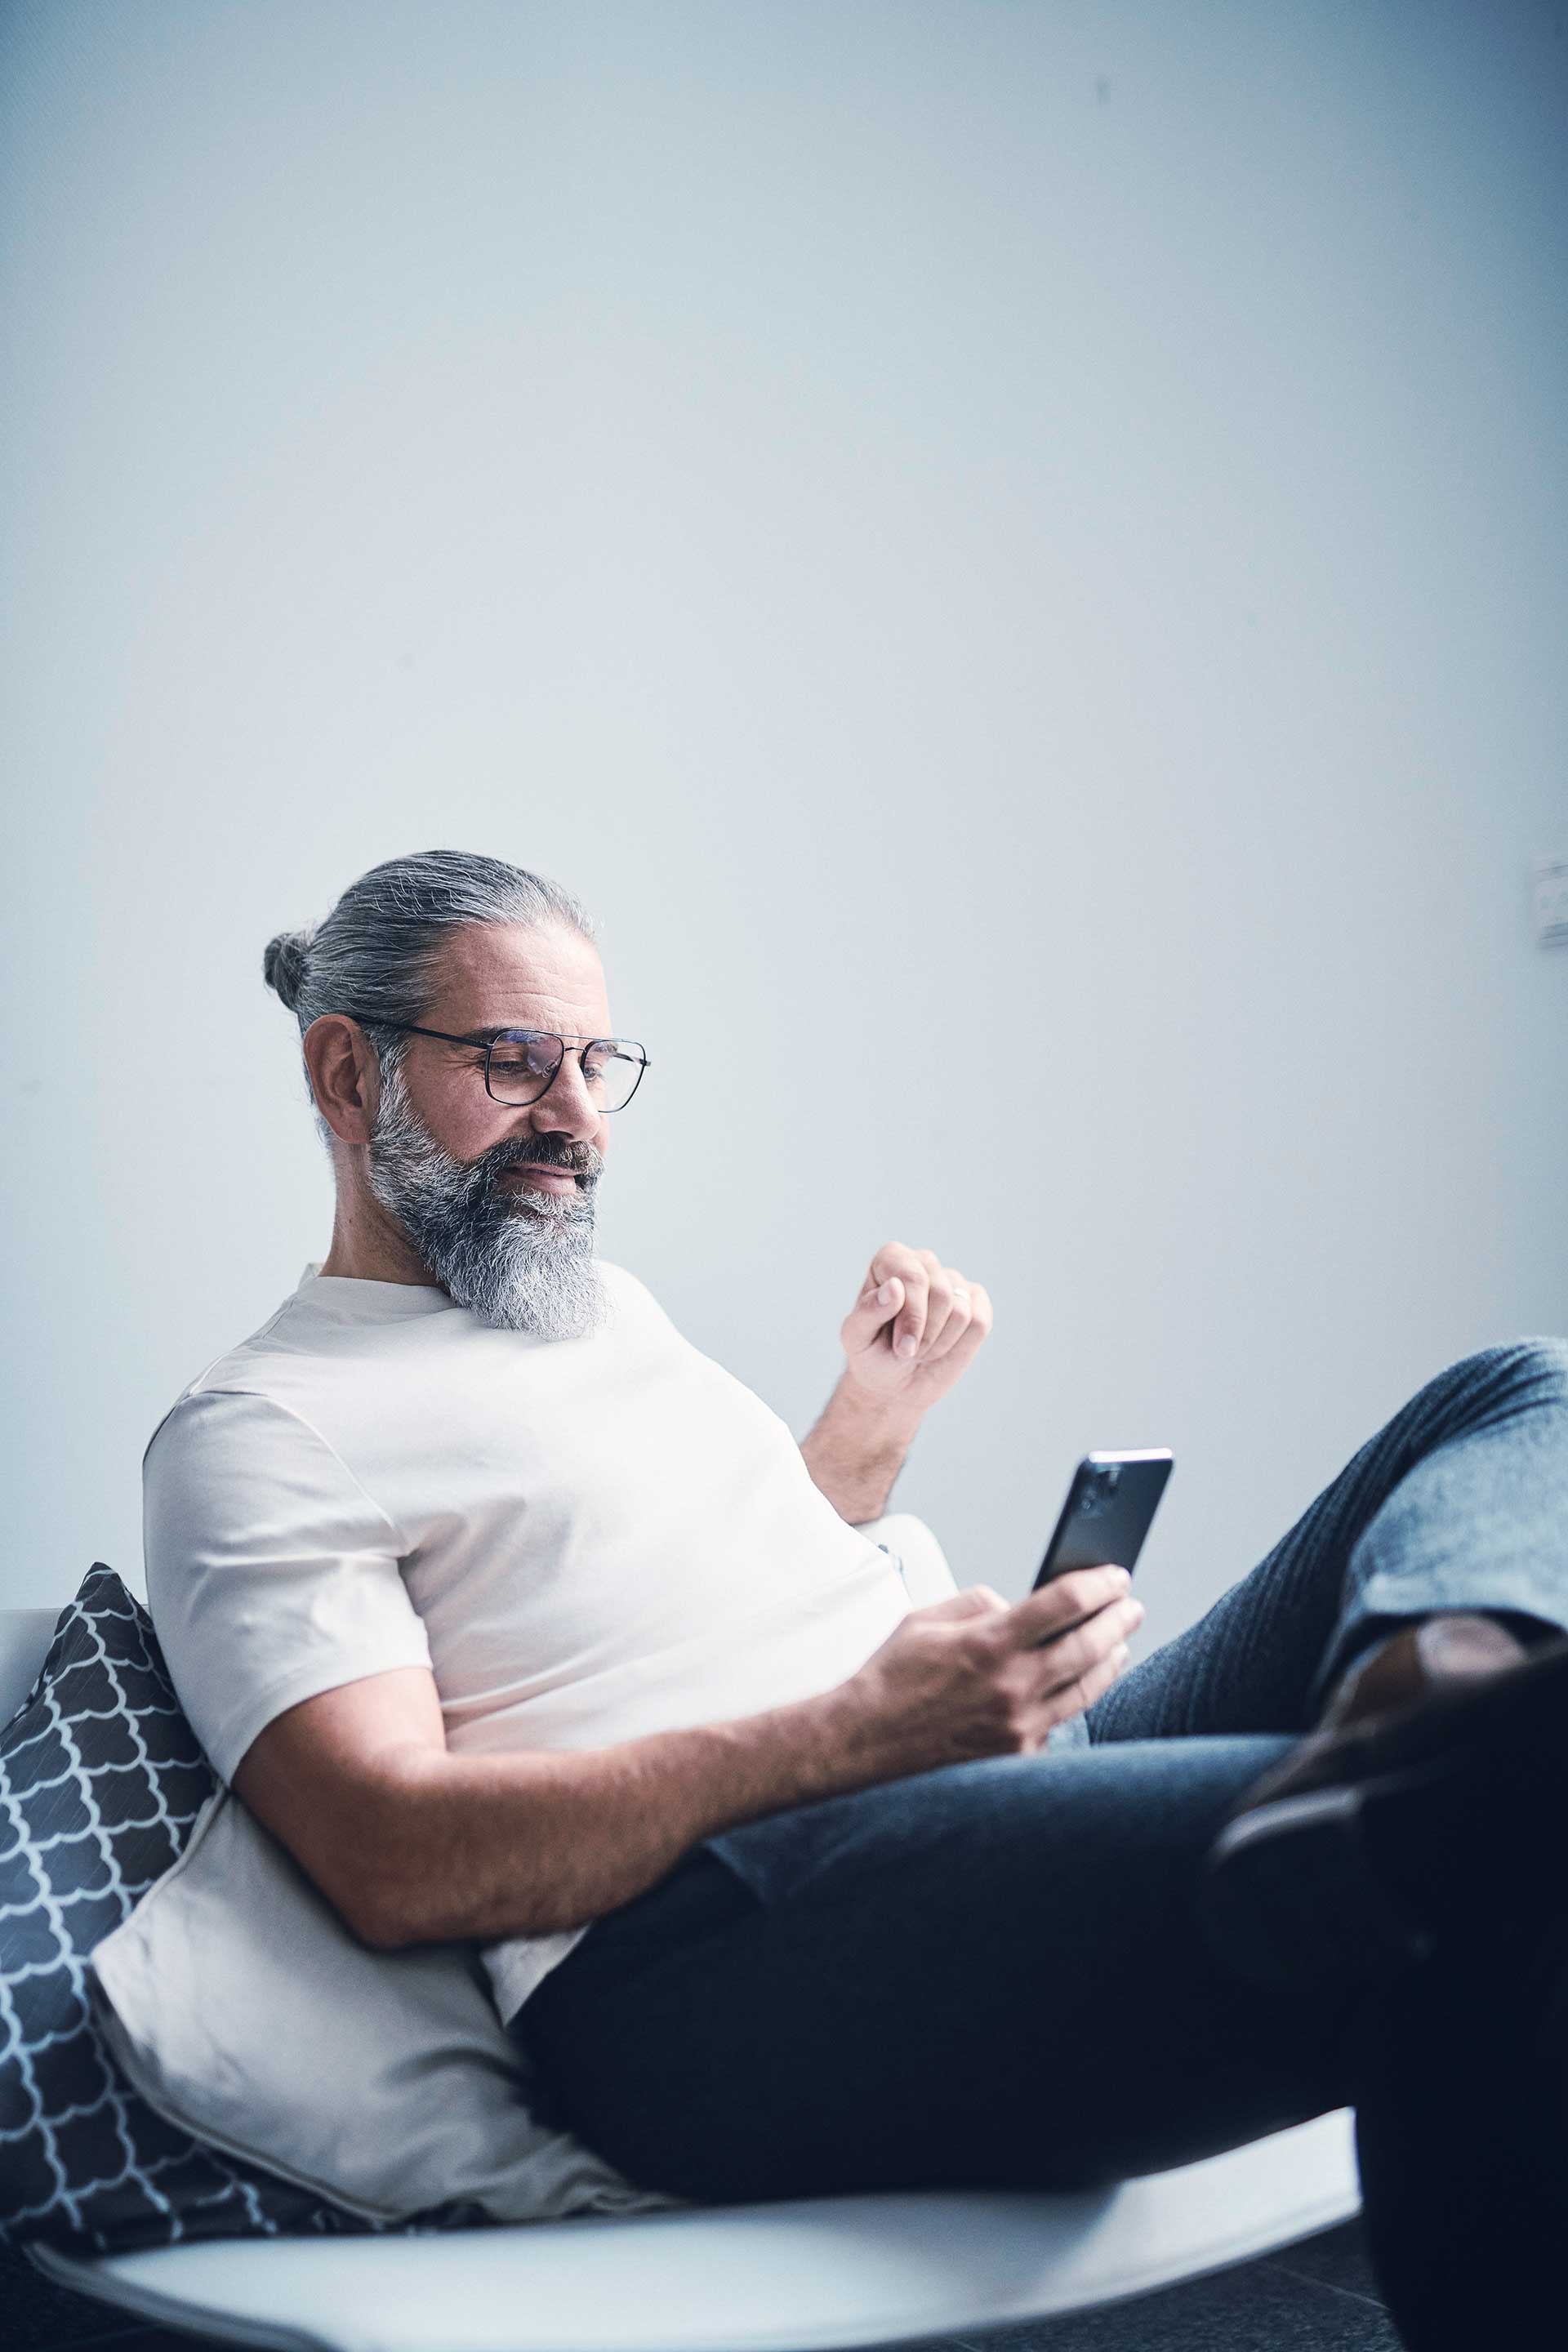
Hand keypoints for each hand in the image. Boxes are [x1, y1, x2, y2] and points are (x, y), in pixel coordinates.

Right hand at [832, 1565, 1143, 1780]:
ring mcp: (1018, 1725)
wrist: (864, 1744)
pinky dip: (1073, 1698)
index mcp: (989, 1643)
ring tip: (1120, 1644)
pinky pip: (1059, 1722)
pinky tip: (1081, 1684)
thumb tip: (1017, 1604)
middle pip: (1090, 1645)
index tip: (1116, 1576)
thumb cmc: (891, 1678)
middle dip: (1120, 1620)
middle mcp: (1011, 1686)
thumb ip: (978, 1603)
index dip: (1099, 1585)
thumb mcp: (926, 1619)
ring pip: (1087, 1688)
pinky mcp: (1016, 1754)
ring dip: (1111, 1660)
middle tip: (1132, 1606)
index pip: (1065, 1603)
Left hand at [840, 1242, 992, 1409]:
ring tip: (921, 1350)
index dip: (912, 1316)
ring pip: (961, 1311)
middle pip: (941, 1293)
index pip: (913, 1277)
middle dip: (925, 1334)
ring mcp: (952, 1281)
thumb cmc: (870, 1355)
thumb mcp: (857, 1338)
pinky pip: (980, 1322)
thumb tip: (895, 1286)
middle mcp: (924, 1262)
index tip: (902, 1347)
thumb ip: (869, 1311)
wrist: (894, 1383)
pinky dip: (960, 1345)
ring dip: (939, 1343)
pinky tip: (942, 1347)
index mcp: (891, 1260)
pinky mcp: (975, 1302)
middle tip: (907, 1352)